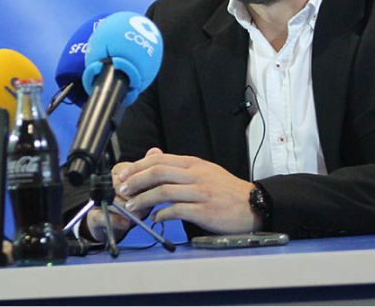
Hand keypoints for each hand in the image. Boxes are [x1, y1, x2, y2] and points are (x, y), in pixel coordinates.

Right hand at [83, 155, 156, 242]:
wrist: (115, 222)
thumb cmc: (131, 202)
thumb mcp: (144, 187)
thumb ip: (149, 171)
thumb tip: (155, 151)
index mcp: (118, 172)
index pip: (129, 175)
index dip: (142, 186)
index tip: (150, 193)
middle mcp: (106, 184)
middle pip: (119, 187)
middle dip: (135, 198)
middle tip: (145, 206)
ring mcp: (97, 199)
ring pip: (112, 202)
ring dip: (127, 211)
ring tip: (137, 215)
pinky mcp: (93, 215)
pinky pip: (103, 216)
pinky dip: (117, 221)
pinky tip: (126, 223)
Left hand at [117, 147, 259, 233]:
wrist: (252, 204)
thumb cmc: (226, 190)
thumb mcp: (204, 170)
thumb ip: (179, 166)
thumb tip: (154, 156)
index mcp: (194, 164)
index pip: (159, 160)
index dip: (138, 166)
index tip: (123, 175)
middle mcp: (195, 175)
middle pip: (158, 173)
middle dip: (135, 181)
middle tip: (122, 190)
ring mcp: (200, 192)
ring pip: (164, 192)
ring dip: (144, 199)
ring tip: (132, 206)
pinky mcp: (204, 211)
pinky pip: (177, 211)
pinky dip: (162, 214)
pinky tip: (155, 218)